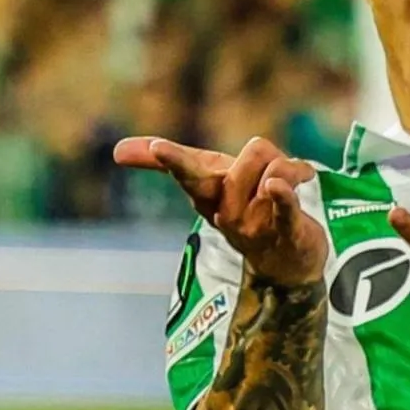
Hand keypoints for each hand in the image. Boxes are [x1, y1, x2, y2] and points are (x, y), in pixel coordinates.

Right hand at [114, 136, 326, 285]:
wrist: (287, 261)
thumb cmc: (246, 208)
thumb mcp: (213, 181)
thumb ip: (177, 163)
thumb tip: (116, 150)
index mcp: (207, 196)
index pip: (189, 174)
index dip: (175, 160)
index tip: (157, 148)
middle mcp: (227, 213)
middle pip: (243, 161)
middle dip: (239, 157)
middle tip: (213, 156)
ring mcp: (256, 225)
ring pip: (273, 170)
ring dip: (290, 167)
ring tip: (293, 182)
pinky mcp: (288, 231)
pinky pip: (283, 206)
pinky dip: (282, 193)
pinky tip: (277, 185)